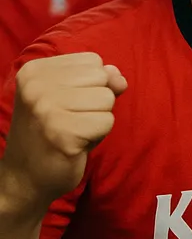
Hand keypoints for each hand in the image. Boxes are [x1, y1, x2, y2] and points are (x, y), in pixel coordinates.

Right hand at [0, 53, 127, 210]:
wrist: (26, 178)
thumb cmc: (55, 132)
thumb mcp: (74, 97)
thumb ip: (99, 80)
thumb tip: (119, 77)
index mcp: (35, 71)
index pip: (93, 61)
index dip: (91, 85)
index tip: (66, 105)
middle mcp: (36, 86)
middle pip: (102, 78)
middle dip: (96, 102)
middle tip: (71, 121)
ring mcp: (46, 109)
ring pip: (107, 99)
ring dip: (98, 119)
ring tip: (73, 132)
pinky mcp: (62, 133)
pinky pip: (107, 122)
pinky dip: (98, 136)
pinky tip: (75, 144)